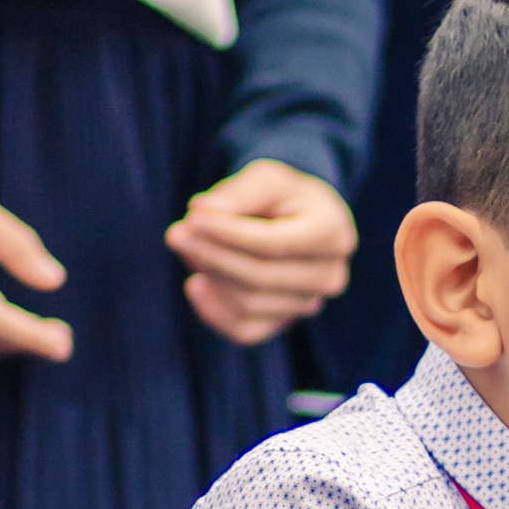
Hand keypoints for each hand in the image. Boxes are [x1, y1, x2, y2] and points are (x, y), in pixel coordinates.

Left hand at [165, 158, 355, 344]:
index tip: (192, 218)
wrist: (299, 219)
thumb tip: (199, 211)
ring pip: (249, 304)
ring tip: (187, 247)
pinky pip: (245, 331)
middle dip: (212, 255)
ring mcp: (310, 304)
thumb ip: (237, 193)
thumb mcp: (266, 178)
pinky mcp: (286, 323)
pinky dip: (213, 312)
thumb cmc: (282, 194)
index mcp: (333, 233)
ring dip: (209, 275)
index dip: (229, 234)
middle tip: (176, 233)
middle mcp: (329, 275)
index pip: (274, 244)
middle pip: (260, 277)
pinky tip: (195, 284)